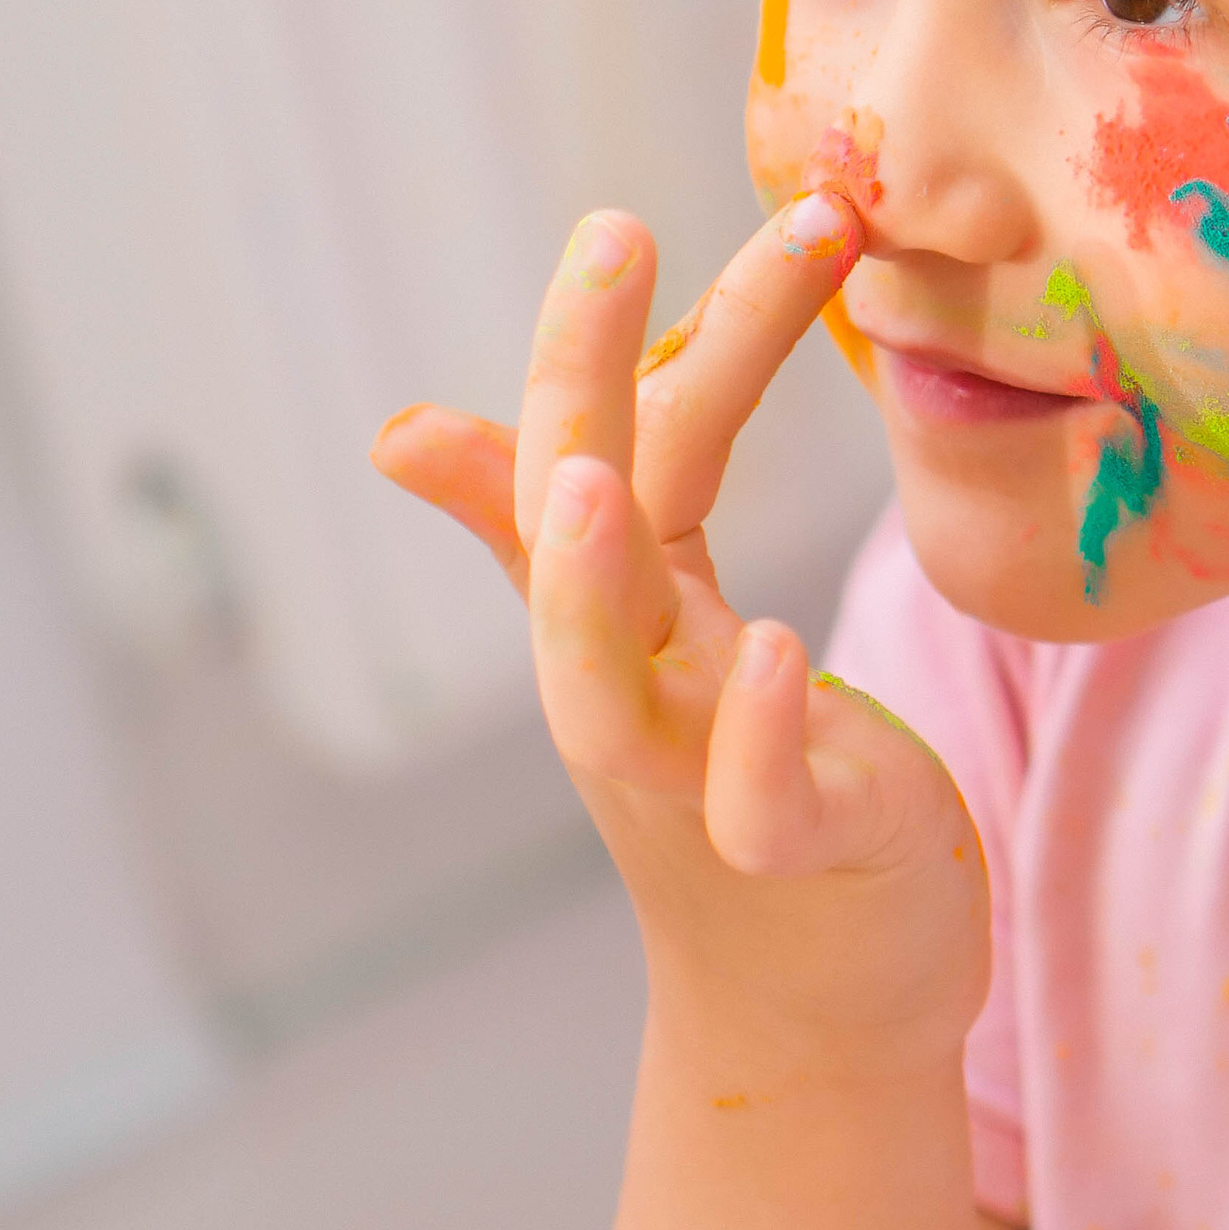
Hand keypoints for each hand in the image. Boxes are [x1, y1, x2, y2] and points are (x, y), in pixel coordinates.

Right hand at [373, 201, 987, 1066]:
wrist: (826, 1012)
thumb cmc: (752, 800)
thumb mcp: (661, 650)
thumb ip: (557, 533)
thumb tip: (401, 428)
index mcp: (623, 618)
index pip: (601, 450)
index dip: (602, 340)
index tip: (620, 217)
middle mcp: (636, 688)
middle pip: (577, 530)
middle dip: (582, 385)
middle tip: (612, 237)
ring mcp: (700, 780)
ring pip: (607, 685)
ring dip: (590, 580)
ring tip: (594, 470)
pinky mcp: (798, 857)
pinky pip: (755, 800)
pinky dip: (758, 728)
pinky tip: (779, 647)